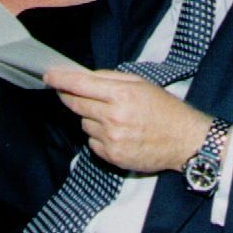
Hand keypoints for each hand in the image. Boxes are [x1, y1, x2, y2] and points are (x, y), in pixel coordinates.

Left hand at [44, 69, 211, 172]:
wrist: (184, 140)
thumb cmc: (164, 108)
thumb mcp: (141, 83)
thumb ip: (110, 78)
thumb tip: (83, 77)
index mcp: (121, 94)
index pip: (80, 84)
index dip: (61, 79)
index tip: (48, 76)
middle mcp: (114, 117)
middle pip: (76, 104)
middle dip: (71, 97)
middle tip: (72, 93)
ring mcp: (112, 138)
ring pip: (84, 124)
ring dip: (91, 118)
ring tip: (114, 118)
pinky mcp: (113, 156)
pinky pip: (92, 142)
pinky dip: (99, 136)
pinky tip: (118, 133)